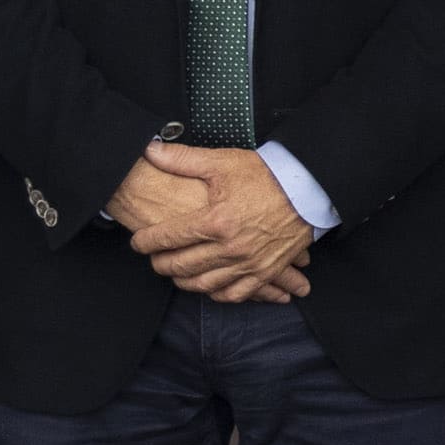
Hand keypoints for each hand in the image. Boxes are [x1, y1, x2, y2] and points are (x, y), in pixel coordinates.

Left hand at [127, 141, 312, 301]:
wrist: (307, 190)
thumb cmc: (266, 175)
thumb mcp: (222, 162)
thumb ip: (183, 159)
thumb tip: (150, 150)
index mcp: (216, 221)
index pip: (169, 237)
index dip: (146, 241)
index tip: (137, 242)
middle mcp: (230, 247)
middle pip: (181, 265)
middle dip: (160, 264)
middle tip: (153, 259)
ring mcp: (248, 263)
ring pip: (204, 284)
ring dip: (184, 282)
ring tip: (175, 274)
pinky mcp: (264, 271)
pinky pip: (235, 294)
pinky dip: (216, 294)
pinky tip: (208, 287)